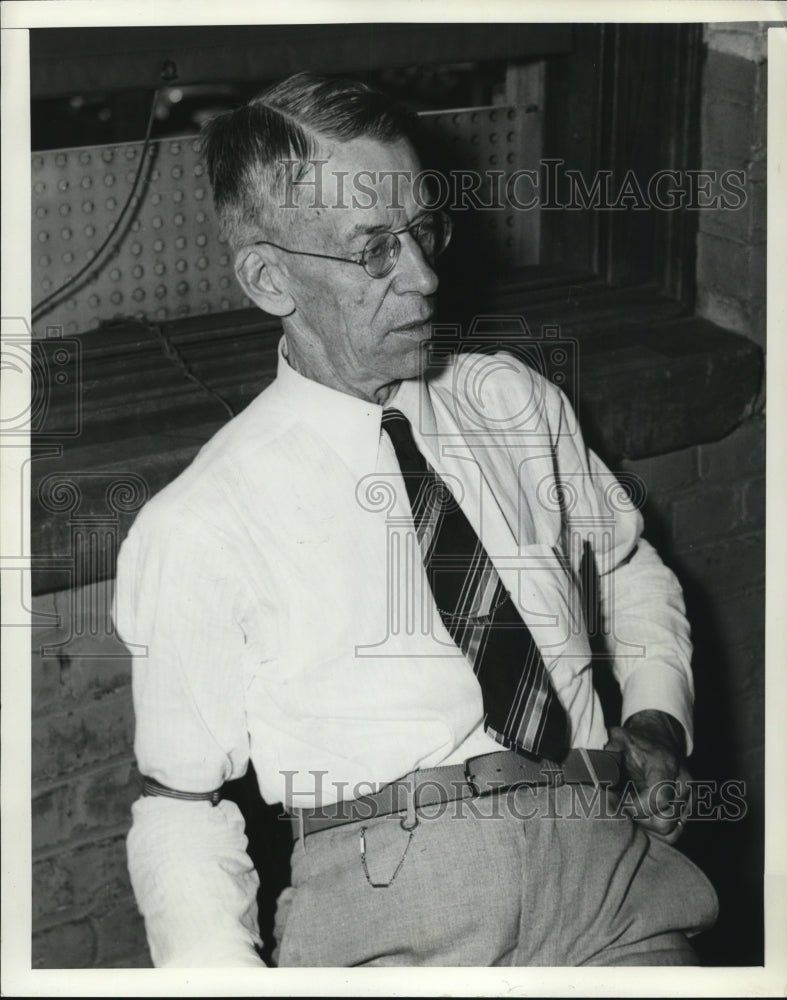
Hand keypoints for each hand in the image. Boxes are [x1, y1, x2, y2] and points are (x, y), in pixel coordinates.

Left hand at [604, 710, 690, 844]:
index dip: (634, 807)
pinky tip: (640, 817)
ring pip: (671, 833)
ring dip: (647, 828)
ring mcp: (689, 800)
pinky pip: (675, 834)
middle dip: (639, 820)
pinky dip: (656, 831)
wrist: (658, 739)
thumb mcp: (619, 738)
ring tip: (630, 811)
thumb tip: (593, 768)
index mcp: (666, 767)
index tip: (616, 802)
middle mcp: (683, 785)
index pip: (659, 799)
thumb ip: (607, 751)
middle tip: (620, 809)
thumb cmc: (636, 742)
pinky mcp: (688, 811)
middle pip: (664, 822)